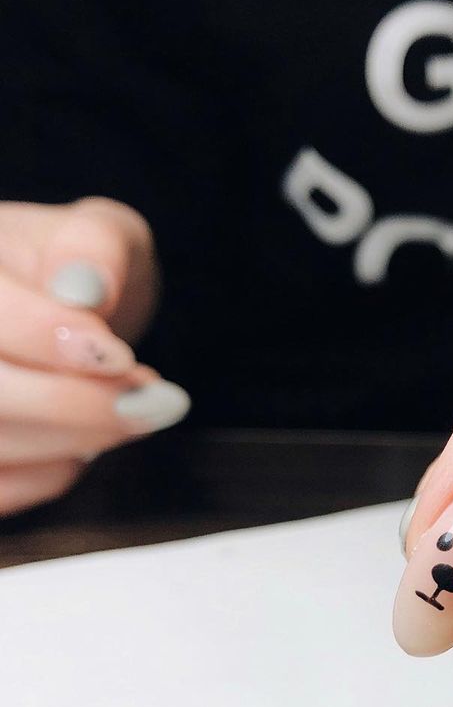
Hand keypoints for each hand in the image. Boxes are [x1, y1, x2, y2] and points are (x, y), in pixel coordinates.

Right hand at [0, 198, 188, 514]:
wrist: (65, 306)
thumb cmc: (77, 268)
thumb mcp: (100, 233)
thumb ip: (94, 247)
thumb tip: (84, 287)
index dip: (49, 339)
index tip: (118, 356)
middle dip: (77, 405)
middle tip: (150, 399)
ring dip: (78, 440)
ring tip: (134, 409)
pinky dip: (51, 473)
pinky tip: (85, 441)